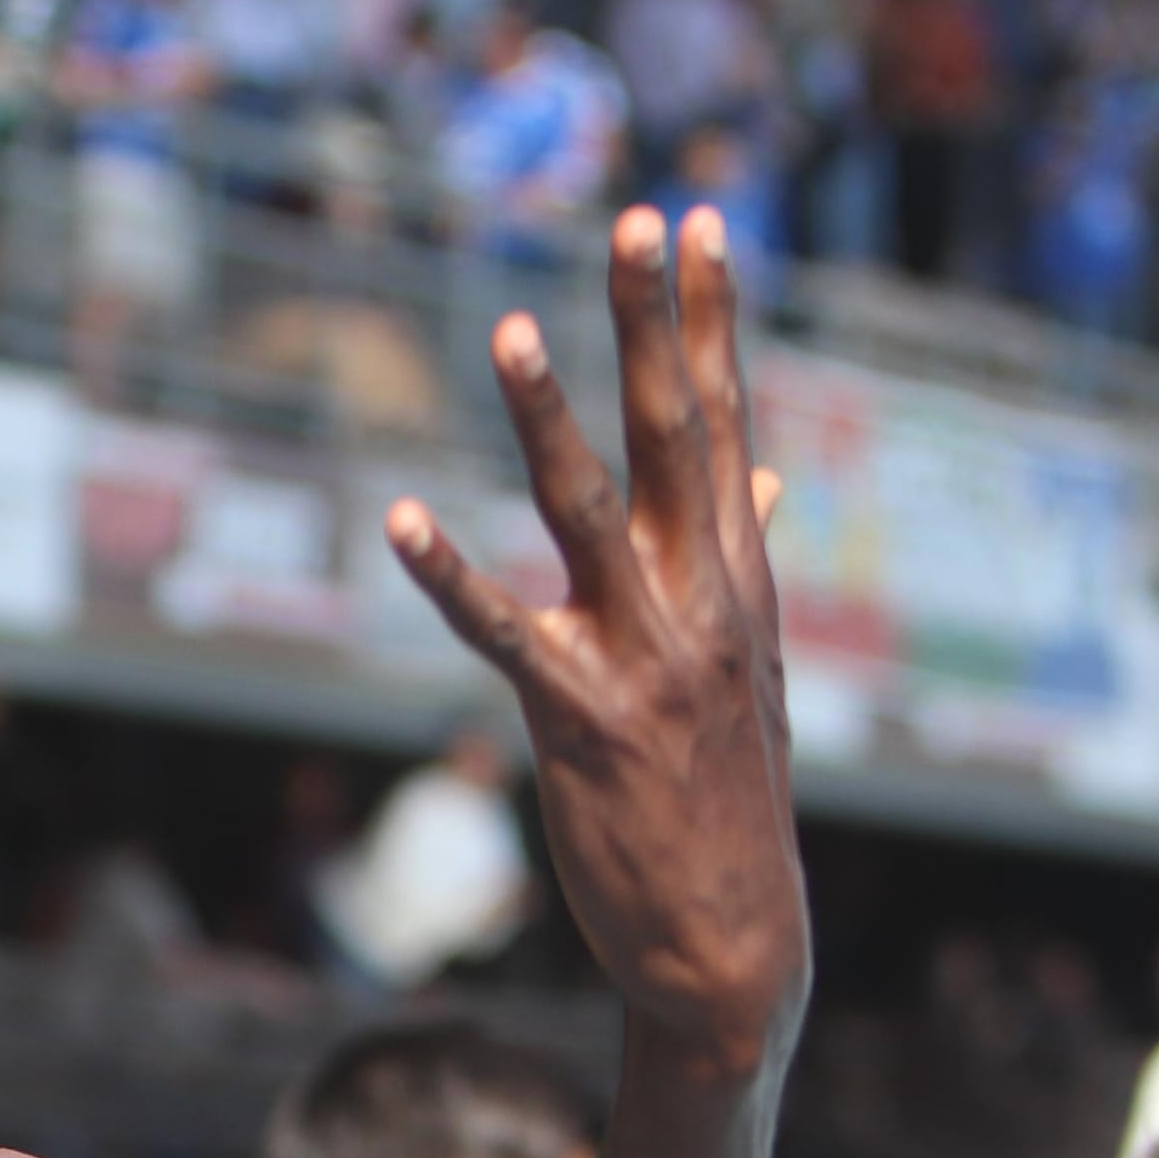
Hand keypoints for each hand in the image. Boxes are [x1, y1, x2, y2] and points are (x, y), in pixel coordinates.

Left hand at [385, 209, 806, 1079]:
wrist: (734, 943)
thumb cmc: (725, 794)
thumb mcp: (749, 664)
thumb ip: (740, 551)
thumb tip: (759, 465)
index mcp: (738, 579)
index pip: (727, 418)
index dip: (711, 318)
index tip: (697, 218)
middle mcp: (704, 601)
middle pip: (679, 434)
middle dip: (657, 321)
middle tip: (636, 214)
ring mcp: (646, 657)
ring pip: (589, 512)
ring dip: (548, 418)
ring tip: (510, 327)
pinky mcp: (580, 719)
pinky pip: (501, 633)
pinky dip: (448, 574)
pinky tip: (398, 518)